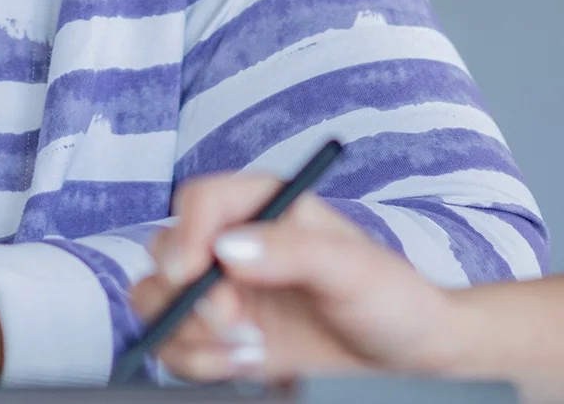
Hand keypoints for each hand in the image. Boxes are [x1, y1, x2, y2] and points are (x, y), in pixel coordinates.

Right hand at [133, 172, 464, 381]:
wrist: (403, 355)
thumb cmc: (390, 295)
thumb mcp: (352, 265)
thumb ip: (292, 250)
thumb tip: (230, 248)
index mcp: (264, 205)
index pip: (200, 202)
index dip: (187, 233)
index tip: (195, 271)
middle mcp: (234, 243)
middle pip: (166, 250)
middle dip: (188, 292)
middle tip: (232, 319)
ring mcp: (224, 291)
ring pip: (159, 300)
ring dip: (191, 332)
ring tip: (249, 344)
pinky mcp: (222, 336)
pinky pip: (176, 345)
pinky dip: (199, 360)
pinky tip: (249, 361)